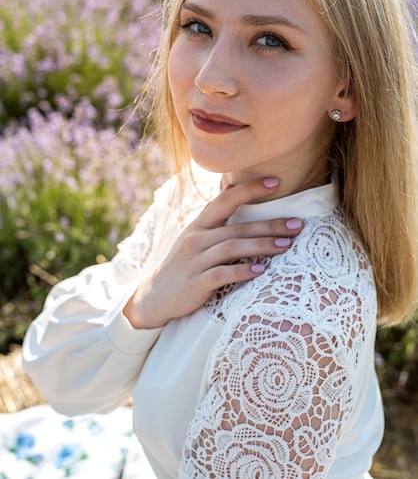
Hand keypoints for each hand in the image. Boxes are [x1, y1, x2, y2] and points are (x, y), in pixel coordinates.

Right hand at [123, 177, 302, 328]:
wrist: (155, 297)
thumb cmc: (182, 263)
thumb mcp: (194, 235)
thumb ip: (213, 215)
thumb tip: (229, 187)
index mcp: (199, 225)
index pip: (225, 200)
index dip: (250, 189)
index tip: (276, 182)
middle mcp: (197, 239)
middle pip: (238, 227)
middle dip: (270, 224)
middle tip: (297, 224)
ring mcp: (196, 261)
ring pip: (232, 248)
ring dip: (262, 246)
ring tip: (286, 246)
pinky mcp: (197, 283)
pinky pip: (222, 275)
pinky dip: (242, 271)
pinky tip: (261, 271)